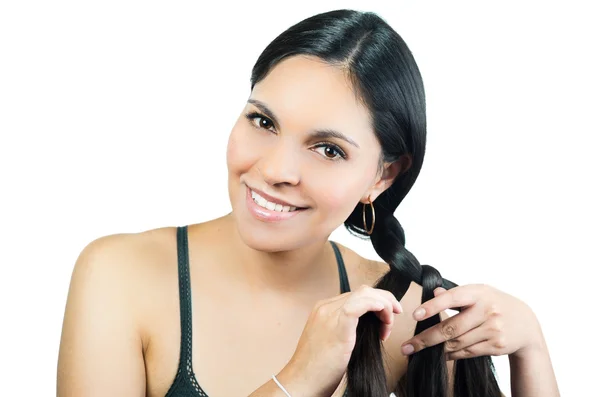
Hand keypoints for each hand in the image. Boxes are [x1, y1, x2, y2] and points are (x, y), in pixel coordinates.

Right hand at [282, 285, 402, 396]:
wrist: (302, 382)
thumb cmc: (318, 370)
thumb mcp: (333, 342)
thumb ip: (348, 330)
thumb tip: (370, 327)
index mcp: (324, 310)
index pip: (357, 295)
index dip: (376, 304)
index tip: (385, 321)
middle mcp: (326, 307)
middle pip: (363, 291)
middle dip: (384, 301)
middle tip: (393, 318)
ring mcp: (330, 314)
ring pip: (364, 293)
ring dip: (384, 305)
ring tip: (389, 323)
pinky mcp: (337, 325)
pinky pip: (360, 304)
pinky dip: (376, 305)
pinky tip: (384, 314)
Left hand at [400, 284, 543, 360]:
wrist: (526, 324)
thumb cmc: (495, 304)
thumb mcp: (479, 293)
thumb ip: (456, 294)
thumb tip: (434, 292)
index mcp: (479, 293)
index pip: (452, 298)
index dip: (433, 306)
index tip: (416, 314)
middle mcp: (486, 310)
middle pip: (451, 327)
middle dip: (426, 339)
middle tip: (407, 346)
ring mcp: (492, 329)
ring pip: (457, 343)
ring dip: (436, 349)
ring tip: (418, 350)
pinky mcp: (496, 345)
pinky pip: (467, 352)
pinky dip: (451, 355)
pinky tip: (440, 355)